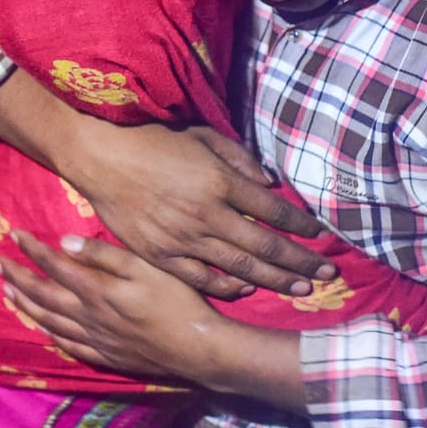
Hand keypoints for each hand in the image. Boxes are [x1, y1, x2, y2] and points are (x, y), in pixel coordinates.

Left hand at [0, 231, 303, 408]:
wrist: (198, 348)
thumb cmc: (178, 301)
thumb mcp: (146, 268)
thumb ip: (105, 255)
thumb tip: (65, 242)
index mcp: (97, 290)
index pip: (55, 265)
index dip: (32, 250)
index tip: (14, 235)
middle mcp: (89, 315)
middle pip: (44, 295)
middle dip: (18, 278)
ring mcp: (96, 338)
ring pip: (51, 322)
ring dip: (27, 306)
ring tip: (9, 294)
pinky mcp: (107, 356)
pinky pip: (70, 346)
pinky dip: (53, 336)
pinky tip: (46, 331)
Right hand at [59, 121, 334, 299]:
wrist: (99, 156)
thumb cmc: (151, 139)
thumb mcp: (201, 136)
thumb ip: (238, 159)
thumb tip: (270, 184)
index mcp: (220, 182)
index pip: (274, 209)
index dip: (301, 224)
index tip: (321, 235)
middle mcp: (208, 214)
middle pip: (266, 246)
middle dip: (301, 262)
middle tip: (328, 274)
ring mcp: (183, 238)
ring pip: (240, 267)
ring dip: (275, 280)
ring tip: (303, 289)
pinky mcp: (160, 255)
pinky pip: (201, 278)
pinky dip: (227, 287)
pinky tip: (247, 291)